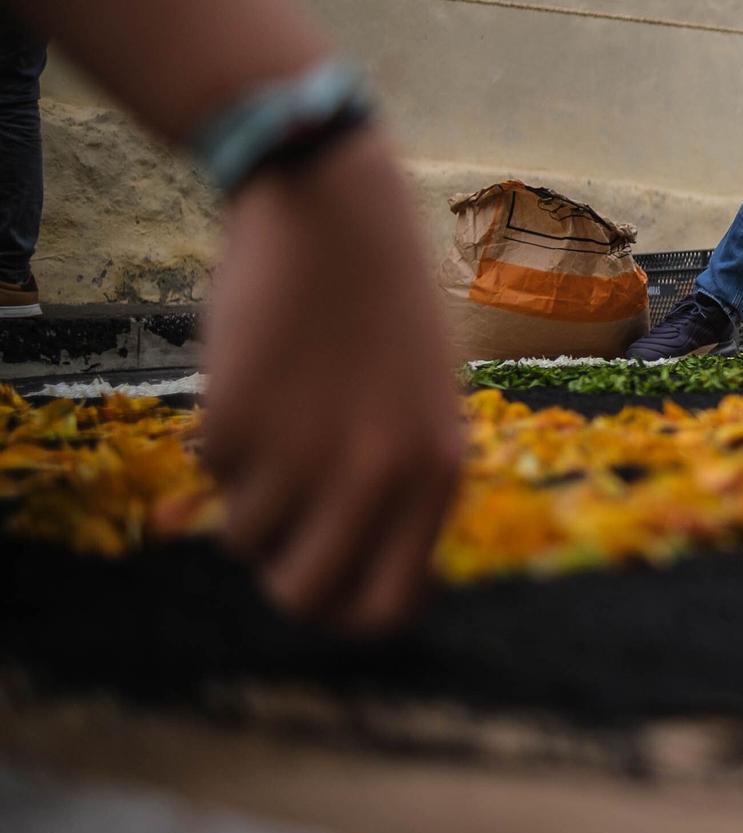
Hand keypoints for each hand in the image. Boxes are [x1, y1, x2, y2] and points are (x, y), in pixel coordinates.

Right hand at [203, 130, 463, 633]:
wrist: (337, 217)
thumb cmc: (386, 310)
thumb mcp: (426, 403)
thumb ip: (403, 488)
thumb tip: (361, 582)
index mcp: (439, 473)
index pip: (388, 608)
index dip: (348, 615)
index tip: (331, 588)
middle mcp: (377, 476)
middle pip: (305, 598)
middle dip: (284, 577)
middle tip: (281, 533)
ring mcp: (303, 452)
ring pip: (246, 538)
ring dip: (252, 494)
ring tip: (280, 422)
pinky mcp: (237, 422)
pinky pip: (213, 473)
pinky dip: (226, 440)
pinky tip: (258, 377)